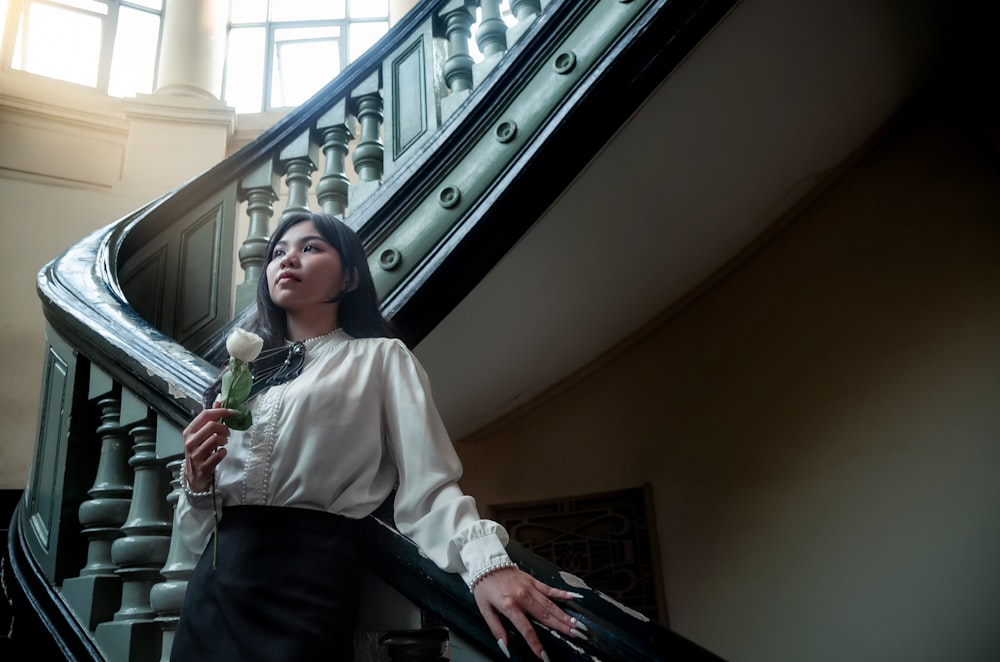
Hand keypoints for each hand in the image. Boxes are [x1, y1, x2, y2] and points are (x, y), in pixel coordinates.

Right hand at [182, 402, 234, 491]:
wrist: (194, 476)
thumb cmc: (198, 452)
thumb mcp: (200, 435)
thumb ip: (209, 418)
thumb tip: (218, 402)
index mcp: (189, 431)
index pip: (205, 414)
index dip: (221, 411)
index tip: (232, 412)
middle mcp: (190, 442)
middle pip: (212, 426)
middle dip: (224, 428)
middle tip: (227, 433)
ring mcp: (196, 455)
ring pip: (215, 439)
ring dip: (224, 439)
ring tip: (223, 442)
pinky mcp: (203, 466)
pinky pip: (218, 454)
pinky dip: (223, 452)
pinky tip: (221, 452)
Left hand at [472, 567, 586, 659]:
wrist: (485, 562)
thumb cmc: (484, 586)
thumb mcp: (484, 609)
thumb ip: (496, 629)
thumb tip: (504, 646)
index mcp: (509, 605)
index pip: (526, 629)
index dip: (535, 643)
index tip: (543, 655)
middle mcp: (522, 596)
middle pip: (544, 616)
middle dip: (560, 627)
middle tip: (574, 635)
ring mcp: (529, 587)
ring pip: (550, 604)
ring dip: (564, 615)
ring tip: (575, 624)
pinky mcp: (532, 580)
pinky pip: (549, 588)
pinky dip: (561, 594)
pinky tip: (572, 598)